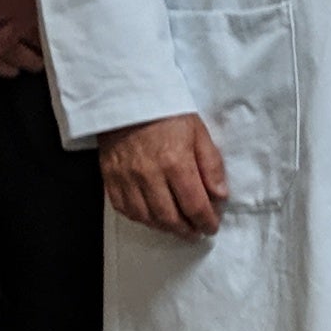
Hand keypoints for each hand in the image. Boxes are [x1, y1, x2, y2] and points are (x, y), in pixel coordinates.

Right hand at [102, 113, 226, 236]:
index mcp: (176, 163)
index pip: (194, 205)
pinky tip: (151, 217)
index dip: (206, 222)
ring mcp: (126, 178)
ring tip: (177, 227)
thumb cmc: (167, 113)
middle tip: (195, 232)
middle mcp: (150, 175)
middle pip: (170, 218)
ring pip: (146, 218)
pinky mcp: (110, 178)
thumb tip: (220, 196)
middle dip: (186, 230)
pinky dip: (140, 218)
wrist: (127, 98)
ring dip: (164, 228)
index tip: (211, 227)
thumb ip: (211, 165)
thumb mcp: (198, 132)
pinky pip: (124, 209)